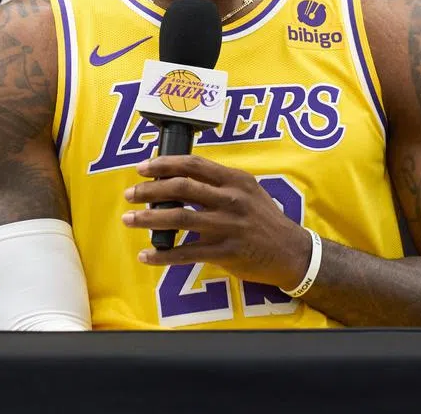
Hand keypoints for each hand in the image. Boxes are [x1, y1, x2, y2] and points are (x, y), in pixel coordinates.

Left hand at [121, 154, 311, 290]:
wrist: (291, 251)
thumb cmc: (264, 219)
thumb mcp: (248, 191)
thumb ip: (219, 183)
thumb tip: (180, 177)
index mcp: (235, 180)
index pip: (193, 164)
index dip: (164, 164)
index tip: (142, 168)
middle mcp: (231, 199)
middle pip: (182, 188)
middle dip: (150, 190)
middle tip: (130, 194)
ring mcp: (228, 226)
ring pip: (180, 218)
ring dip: (149, 218)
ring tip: (129, 219)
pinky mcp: (226, 252)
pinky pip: (187, 253)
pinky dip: (163, 255)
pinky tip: (147, 255)